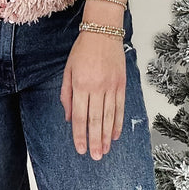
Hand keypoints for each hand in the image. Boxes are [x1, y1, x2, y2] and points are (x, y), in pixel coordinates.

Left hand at [60, 32, 125, 159]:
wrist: (103, 32)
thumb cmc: (82, 50)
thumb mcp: (68, 70)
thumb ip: (66, 95)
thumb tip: (68, 117)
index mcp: (81, 85)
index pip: (79, 116)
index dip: (79, 135)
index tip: (81, 149)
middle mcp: (96, 88)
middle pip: (95, 120)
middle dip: (95, 141)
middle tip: (95, 157)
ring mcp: (111, 86)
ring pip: (109, 116)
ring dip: (106, 136)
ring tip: (105, 150)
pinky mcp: (121, 84)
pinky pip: (120, 107)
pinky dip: (118, 122)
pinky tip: (115, 134)